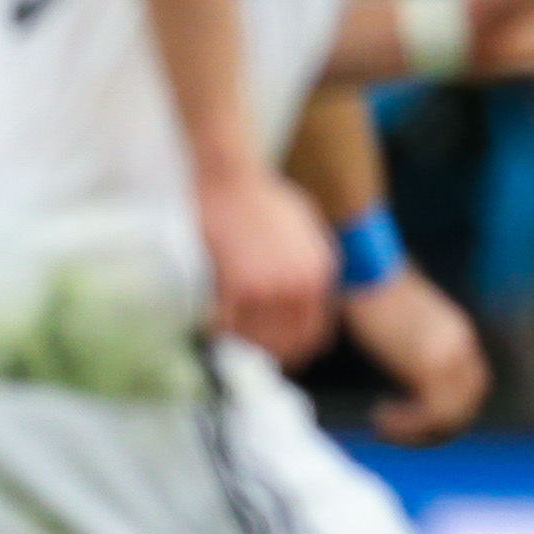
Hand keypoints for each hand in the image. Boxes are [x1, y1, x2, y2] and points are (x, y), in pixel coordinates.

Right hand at [199, 166, 339, 368]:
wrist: (233, 179)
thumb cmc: (265, 197)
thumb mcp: (308, 229)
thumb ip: (313, 262)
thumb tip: (310, 292)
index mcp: (322, 272)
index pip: (317, 329)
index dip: (300, 347)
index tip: (284, 353)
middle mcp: (302, 285)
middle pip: (289, 341)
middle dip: (271, 351)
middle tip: (251, 354)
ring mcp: (271, 288)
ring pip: (259, 338)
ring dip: (243, 343)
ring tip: (229, 341)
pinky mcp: (239, 286)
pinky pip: (230, 325)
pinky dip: (220, 330)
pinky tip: (211, 326)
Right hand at [346, 263, 490, 440]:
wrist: (363, 264)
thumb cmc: (368, 286)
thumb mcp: (399, 319)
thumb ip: (408, 342)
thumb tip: (395, 360)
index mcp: (457, 334)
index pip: (472, 387)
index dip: (446, 410)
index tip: (411, 417)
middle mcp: (460, 345)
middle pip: (466, 406)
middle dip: (434, 429)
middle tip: (396, 431)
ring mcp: (448, 355)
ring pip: (451, 417)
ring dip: (417, 432)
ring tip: (383, 424)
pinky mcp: (429, 365)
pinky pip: (432, 415)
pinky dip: (407, 427)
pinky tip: (379, 417)